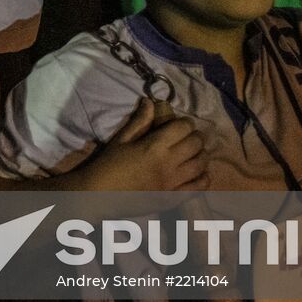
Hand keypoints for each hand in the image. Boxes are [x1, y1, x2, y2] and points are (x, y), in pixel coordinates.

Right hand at [84, 100, 209, 192]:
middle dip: (195, 137)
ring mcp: (172, 183)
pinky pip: (199, 187)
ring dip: (201, 155)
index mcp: (154, 146)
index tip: (181, 124)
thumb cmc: (108, 165)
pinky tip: (197, 173)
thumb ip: (140, 121)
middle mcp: (167, 164)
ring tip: (194, 153)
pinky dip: (203, 177)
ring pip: (200, 164)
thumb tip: (151, 102)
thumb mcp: (121, 140)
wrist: (98, 195)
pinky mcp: (173, 199)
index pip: (183, 128)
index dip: (185, 123)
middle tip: (189, 137)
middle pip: (196, 144)